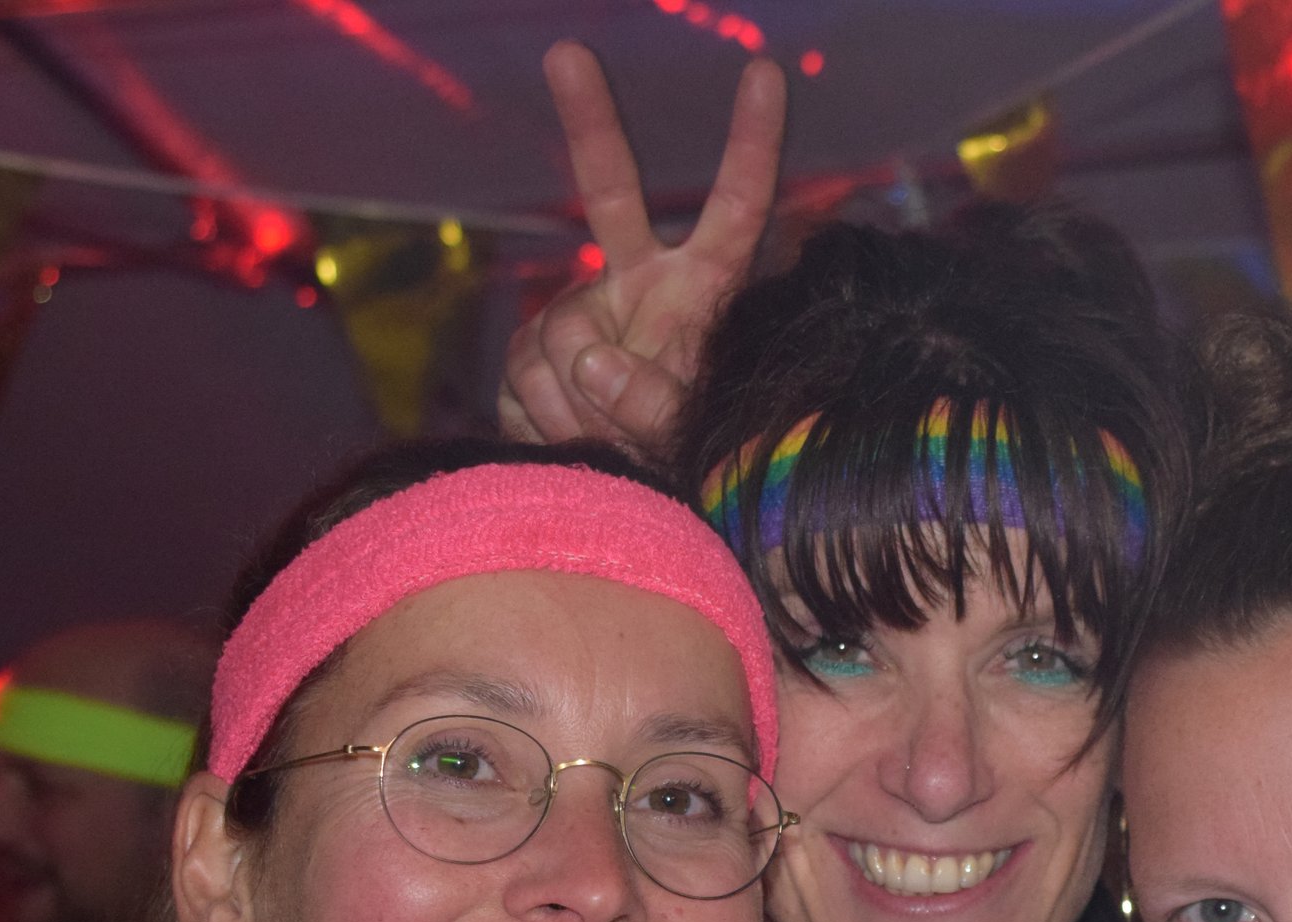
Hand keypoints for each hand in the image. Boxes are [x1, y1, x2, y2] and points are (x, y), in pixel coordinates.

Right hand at [499, 42, 786, 457]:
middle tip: (566, 50)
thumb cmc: (692, 462)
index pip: (737, 209)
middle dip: (589, 120)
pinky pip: (526, 378)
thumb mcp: (695, 436)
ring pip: (561, 335)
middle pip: (612, 191)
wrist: (627, 501)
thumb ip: (655, 401)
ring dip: (580, 405)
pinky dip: (547, 421)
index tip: (765, 73)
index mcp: (705, 289)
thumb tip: (592, 358)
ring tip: (613, 444)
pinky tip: (573, 440)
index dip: (751, 144)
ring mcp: (582, 312)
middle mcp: (642, 283)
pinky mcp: (533, 353)